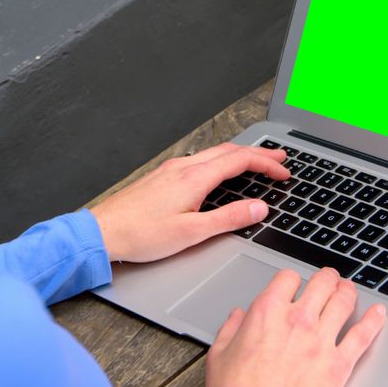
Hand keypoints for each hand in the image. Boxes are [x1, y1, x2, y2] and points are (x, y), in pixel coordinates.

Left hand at [90, 143, 288, 261]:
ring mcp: (171, 170)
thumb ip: (228, 219)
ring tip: (256, 162)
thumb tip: (258, 208)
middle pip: (229, 151)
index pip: (240, 161)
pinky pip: (199, 160)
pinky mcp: (162, 177)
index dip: (267, 164)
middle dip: (258, 153)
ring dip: (239, 155)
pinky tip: (219, 171)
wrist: (103, 232)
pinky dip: (220, 161)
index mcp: (195, 178)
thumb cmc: (141, 235)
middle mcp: (183, 168)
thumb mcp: (192, 233)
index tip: (284, 172)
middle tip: (280, 158)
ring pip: (214, 153)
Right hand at [204, 268, 387, 386]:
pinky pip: (362, 336)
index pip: (288, 278)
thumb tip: (237, 316)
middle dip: (327, 278)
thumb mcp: (220, 354)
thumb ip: (231, 329)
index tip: (295, 285)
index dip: (292, 279)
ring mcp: (320, 341)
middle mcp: (298, 321)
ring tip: (349, 290)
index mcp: (267, 313)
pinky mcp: (338, 365)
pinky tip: (379, 313)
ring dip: (348, 291)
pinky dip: (374, 321)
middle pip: (322, 283)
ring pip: (344, 302)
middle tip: (330, 279)